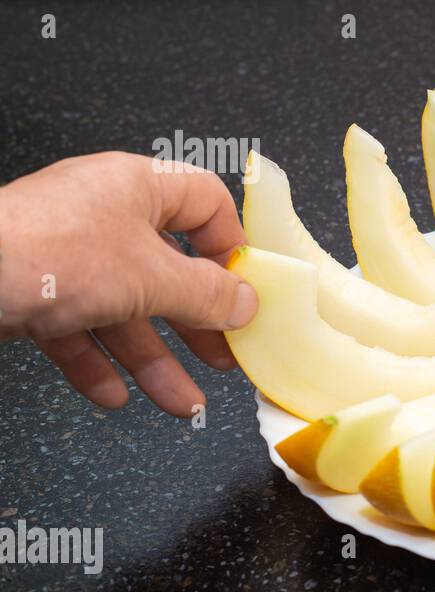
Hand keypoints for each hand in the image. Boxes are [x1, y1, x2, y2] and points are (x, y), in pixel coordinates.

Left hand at [0, 152, 256, 416]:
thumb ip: (206, 295)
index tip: (245, 293)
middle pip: (169, 268)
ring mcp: (65, 253)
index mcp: (137, 187)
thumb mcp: (149, 279)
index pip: (206, 202)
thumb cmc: (51, 258)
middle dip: (197, 322)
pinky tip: (112, 396)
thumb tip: (247, 303)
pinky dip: (97, 361)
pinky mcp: (31, 289)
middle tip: (225, 357)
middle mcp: (103, 214)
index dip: (231, 246)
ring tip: (182, 404)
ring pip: (125, 308)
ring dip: (154, 359)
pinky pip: (78, 326)